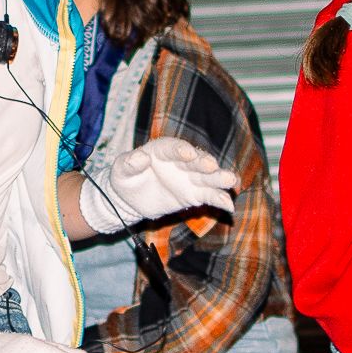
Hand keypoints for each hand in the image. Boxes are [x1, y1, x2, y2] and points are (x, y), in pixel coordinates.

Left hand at [81, 136, 238, 232]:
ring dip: (219, 178)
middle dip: (204, 163)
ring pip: (207, 177)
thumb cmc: (125, 178)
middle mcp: (180, 161)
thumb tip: (139, 157)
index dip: (180, 150)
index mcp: (161, 149)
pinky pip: (209, 196)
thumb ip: (129, 163)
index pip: (173, 147)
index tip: (188, 153)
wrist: (131, 199)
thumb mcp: (121, 170)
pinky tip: (229, 205)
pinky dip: (219, 200)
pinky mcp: (194, 194)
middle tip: (212, 166)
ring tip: (231, 181)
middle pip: (195, 160)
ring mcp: (190, 177)